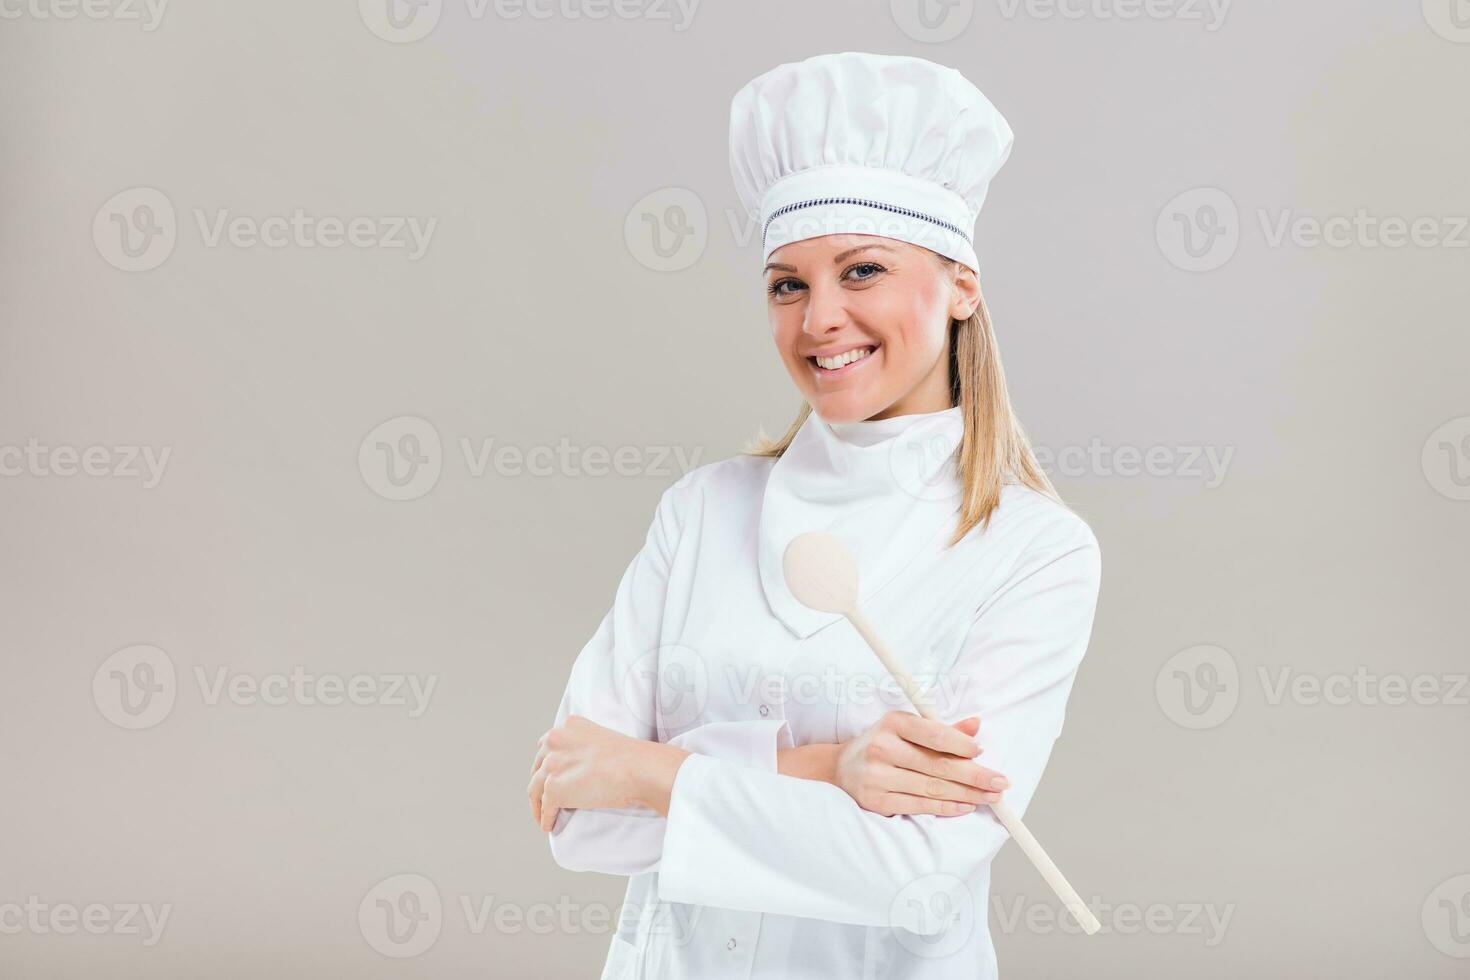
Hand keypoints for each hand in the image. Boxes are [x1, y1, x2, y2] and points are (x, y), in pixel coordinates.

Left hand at [527, 715, 688, 831]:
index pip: (546, 746)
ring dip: (538, 804)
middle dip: (539, 784)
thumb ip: (585, 747)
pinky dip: (545, 818)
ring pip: (535, 788)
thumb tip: (579, 770)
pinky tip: (548, 825)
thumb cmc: (631, 758)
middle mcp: (555, 741)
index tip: (549, 777)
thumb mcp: (603, 739)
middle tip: (544, 799)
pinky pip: (545, 808)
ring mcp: (552, 764)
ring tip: (543, 816)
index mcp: (568, 726)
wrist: (638, 768)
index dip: (546, 764)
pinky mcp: (554, 788)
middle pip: (537, 767)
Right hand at [833, 711, 1007, 816]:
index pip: (934, 734)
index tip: (982, 752)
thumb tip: (975, 726)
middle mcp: (882, 748)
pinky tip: (966, 806)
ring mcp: (877, 776)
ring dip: (966, 795)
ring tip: (989, 797)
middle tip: (1000, 783)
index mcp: (892, 723)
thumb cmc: (883, 744)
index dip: (961, 744)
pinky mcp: (877, 800)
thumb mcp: (907, 729)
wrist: (841, 768)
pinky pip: (919, 806)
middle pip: (937, 765)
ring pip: (931, 788)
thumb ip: (941, 729)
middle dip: (974, 776)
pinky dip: (946, 807)